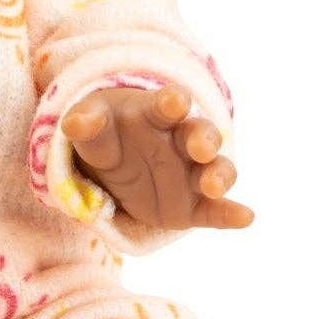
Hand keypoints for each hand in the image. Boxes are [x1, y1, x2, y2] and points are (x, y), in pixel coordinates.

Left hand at [61, 84, 252, 230]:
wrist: (115, 164)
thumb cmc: (107, 133)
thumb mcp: (91, 126)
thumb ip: (85, 124)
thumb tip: (74, 124)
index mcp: (157, 113)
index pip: (168, 103)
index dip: (172, 102)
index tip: (174, 102)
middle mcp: (182, 140)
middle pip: (200, 134)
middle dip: (203, 138)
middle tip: (200, 147)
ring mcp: (191, 173)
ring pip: (214, 170)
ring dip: (218, 175)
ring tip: (213, 186)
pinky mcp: (194, 206)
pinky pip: (215, 211)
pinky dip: (230, 213)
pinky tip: (245, 216)